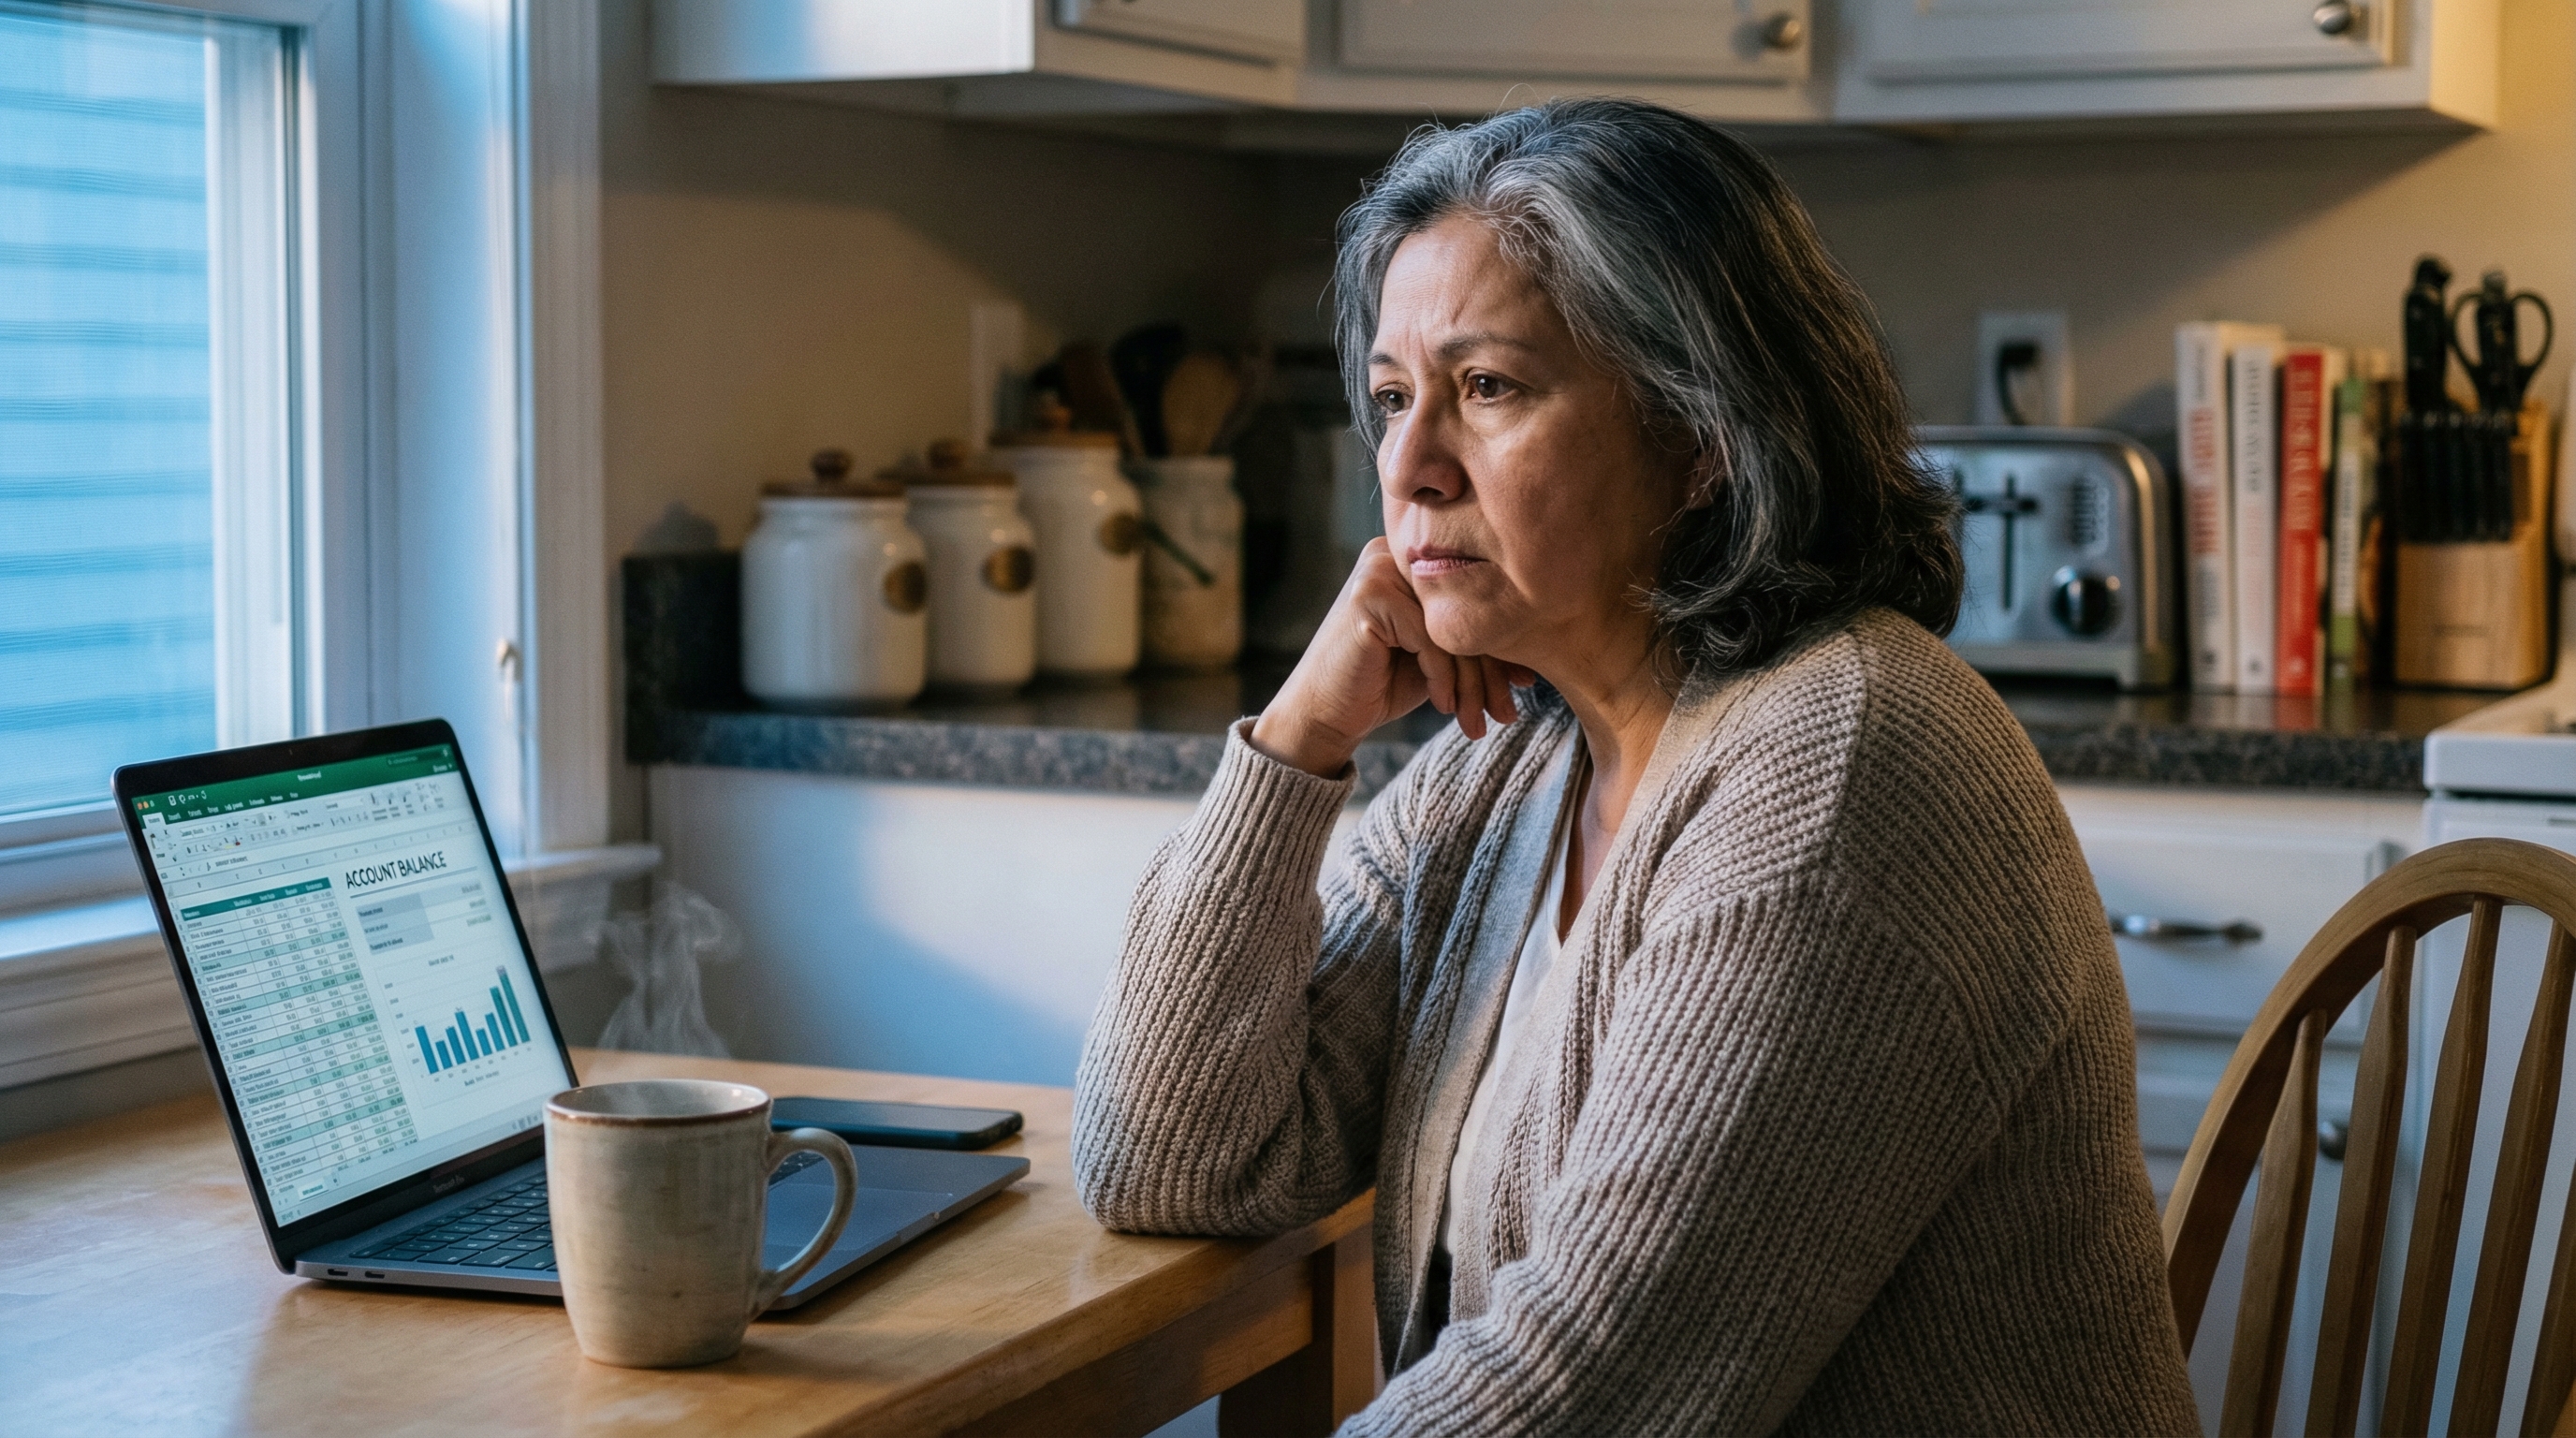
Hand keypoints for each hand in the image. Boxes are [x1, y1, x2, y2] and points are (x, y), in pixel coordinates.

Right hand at [1251, 538, 1533, 776]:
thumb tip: (1541, 644)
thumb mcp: (1439, 659)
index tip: (1524, 687)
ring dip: (1472, 684)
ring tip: (1479, 723)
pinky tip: (1443, 706)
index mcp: (1413, 558)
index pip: (1470, 601)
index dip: (1500, 648)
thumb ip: (1475, 641)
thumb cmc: (1381, 686)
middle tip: (1508, 714)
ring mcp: (1379, 568)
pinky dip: (1442, 678)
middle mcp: (1395, 552)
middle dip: (1490, 672)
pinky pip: (1428, 640)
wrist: (1322, 715)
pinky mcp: (1369, 595)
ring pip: (1450, 630)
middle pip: (1463, 613)